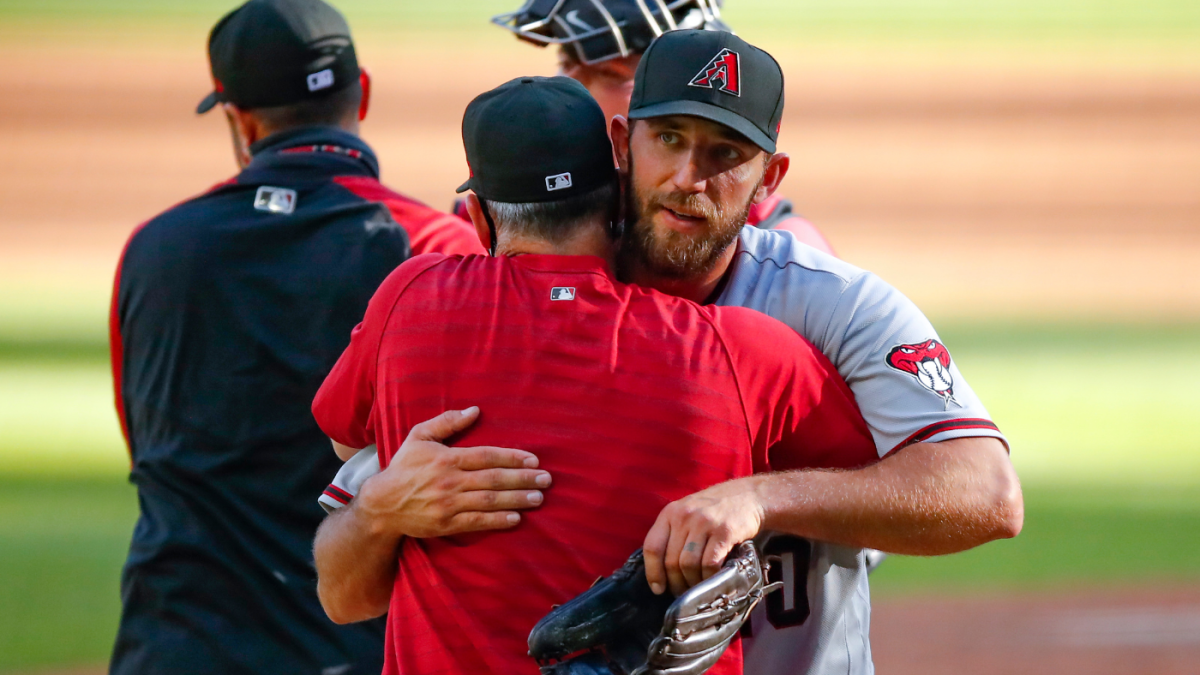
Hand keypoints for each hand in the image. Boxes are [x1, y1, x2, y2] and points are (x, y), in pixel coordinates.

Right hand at [355, 407, 550, 537]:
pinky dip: (497, 521)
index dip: (512, 457)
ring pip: (489, 501)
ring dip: (516, 499)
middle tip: (547, 480)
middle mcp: (449, 481)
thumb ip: (447, 422)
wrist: (382, 505)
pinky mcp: (446, 524)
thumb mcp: (419, 436)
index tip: (534, 460)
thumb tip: (475, 411)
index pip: (486, 456)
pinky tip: (516, 518)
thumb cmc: (403, 467)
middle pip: (493, 479)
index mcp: (446, 458)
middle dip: (523, 479)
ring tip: (539, 498)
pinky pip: (476, 522)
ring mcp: (448, 504)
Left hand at [643, 477, 765, 595]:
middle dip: (676, 583)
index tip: (658, 589)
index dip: (653, 572)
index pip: (652, 546)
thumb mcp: (688, 513)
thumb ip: (674, 535)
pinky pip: (709, 563)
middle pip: (671, 560)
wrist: (749, 496)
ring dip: (692, 583)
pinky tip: (712, 580)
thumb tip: (662, 572)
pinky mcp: (724, 532)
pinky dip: (709, 578)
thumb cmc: (715, 510)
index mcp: (670, 512)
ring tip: (697, 589)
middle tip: (683, 594)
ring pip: (688, 565)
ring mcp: (704, 523)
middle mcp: (684, 516)